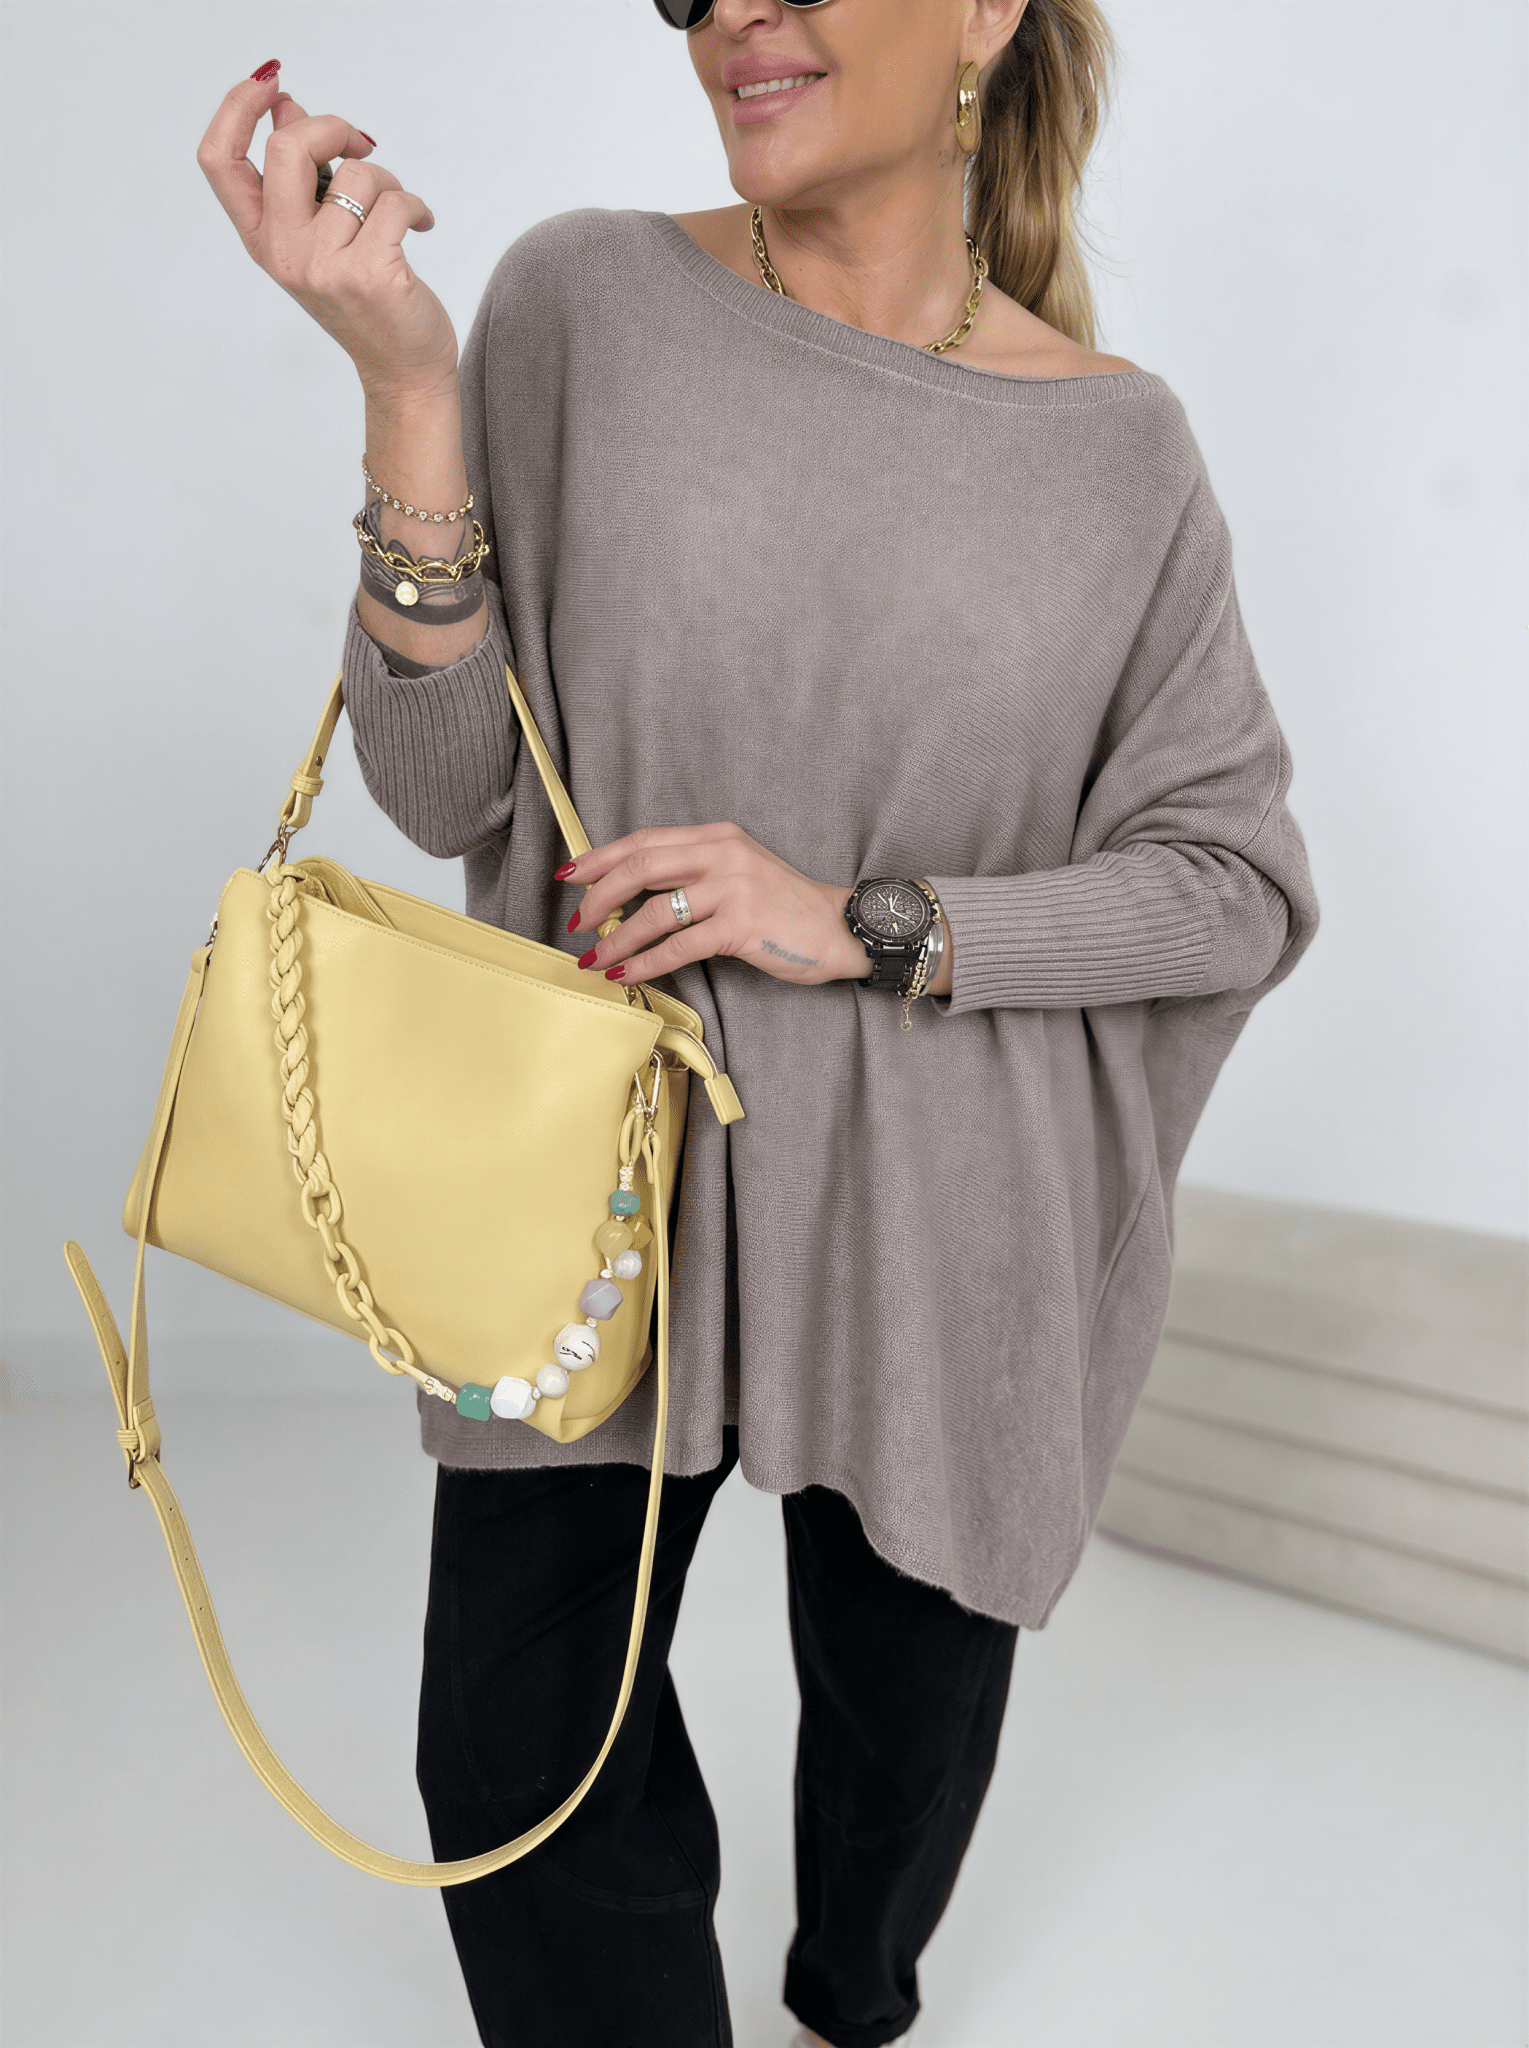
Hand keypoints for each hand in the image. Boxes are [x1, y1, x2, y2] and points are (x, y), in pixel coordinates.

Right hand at [196, 63, 458, 401]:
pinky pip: (394, 202)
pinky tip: (421, 226)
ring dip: (388, 181)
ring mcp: (324, 267)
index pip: (219, 161)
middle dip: (332, 127)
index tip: (270, 82)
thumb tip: (287, 106)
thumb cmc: (364, 298)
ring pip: (357, 174)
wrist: (401, 369)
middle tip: (361, 144)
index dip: (236, 109)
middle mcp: (284, 253)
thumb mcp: (319, 236)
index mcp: (261, 239)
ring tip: (396, 213)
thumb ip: (301, 177)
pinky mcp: (370, 275)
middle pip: (286, 148)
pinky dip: (415, 206)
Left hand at [560, 825, 872, 988]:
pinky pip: (678, 946)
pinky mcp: (740, 925)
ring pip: (653, 911)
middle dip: (599, 896)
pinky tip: (626, 974)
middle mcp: (722, 854)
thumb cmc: (785, 907)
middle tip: (576, 922)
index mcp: (716, 837)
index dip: (601, 857)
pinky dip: (645, 963)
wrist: (839, 928)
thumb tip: (632, 897)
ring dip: (616, 939)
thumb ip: (693, 874)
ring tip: (594, 959)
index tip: (570, 876)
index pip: (645, 841)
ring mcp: (732, 888)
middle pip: (640, 867)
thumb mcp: (738, 873)